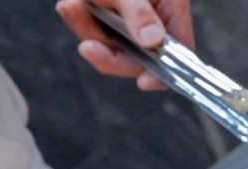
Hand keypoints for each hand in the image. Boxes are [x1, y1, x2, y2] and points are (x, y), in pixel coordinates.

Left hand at [55, 0, 193, 90]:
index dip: (163, 73)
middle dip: (108, 54)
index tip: (145, 82)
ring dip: (86, 30)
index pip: (176, 54)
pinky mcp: (103, 15)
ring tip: (72, 6)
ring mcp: (126, 20)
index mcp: (171, 13)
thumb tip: (152, 40)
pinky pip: (90, 28)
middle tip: (88, 46)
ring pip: (108, 44)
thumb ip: (139, 12)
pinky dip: (78, 18)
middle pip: (136, 57)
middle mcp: (151, 21)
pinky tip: (72, 4)